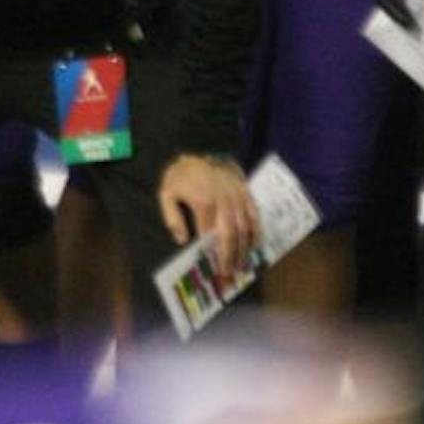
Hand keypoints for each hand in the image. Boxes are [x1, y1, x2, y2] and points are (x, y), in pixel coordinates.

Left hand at [157, 154, 259, 278]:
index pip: (209, 235)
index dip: (212, 254)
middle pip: (229, 234)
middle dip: (230, 257)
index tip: (213, 270)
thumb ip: (172, 217)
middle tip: (229, 274)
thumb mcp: (167, 193)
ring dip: (244, 249)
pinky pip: (254, 214)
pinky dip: (256, 231)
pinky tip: (255, 246)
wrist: (200, 149)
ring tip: (242, 266)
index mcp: (203, 202)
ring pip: (244, 227)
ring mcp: (237, 196)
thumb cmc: (182, 176)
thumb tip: (182, 240)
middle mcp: (224, 200)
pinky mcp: (245, 192)